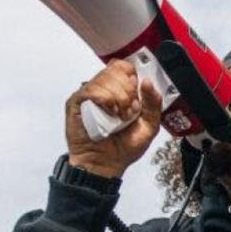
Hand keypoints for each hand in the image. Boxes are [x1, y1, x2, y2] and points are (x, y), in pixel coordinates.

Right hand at [65, 59, 162, 178]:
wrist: (106, 165)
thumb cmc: (123, 148)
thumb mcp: (149, 126)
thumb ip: (154, 104)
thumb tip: (147, 82)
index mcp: (120, 90)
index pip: (124, 66)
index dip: (132, 76)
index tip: (138, 93)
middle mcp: (103, 89)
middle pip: (116, 69)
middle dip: (128, 90)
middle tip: (129, 110)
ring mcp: (89, 94)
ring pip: (104, 78)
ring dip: (118, 98)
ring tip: (119, 116)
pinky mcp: (76, 102)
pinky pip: (91, 90)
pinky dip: (105, 100)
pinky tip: (109, 113)